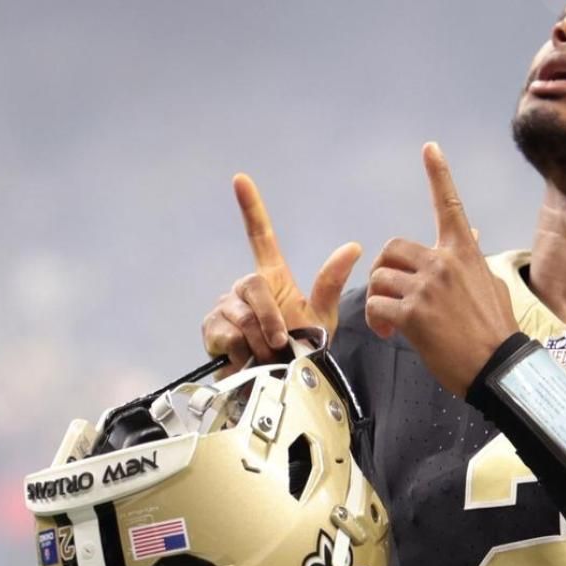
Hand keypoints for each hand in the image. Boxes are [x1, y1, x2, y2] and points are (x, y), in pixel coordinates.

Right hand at [201, 172, 362, 371]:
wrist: (281, 386)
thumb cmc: (300, 352)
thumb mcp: (320, 317)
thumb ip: (331, 282)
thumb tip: (355, 246)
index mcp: (271, 279)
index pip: (260, 236)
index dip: (251, 207)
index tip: (240, 179)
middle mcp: (245, 289)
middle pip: (253, 286)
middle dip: (270, 317)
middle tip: (280, 342)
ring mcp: (225, 308)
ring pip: (241, 314)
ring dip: (259, 339)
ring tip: (267, 354)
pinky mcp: (211, 329)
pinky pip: (226, 333)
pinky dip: (242, 350)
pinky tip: (246, 359)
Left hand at [365, 142, 518, 397]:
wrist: (498, 367)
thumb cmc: (496, 332)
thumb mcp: (491, 286)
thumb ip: (471, 260)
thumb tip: (470, 234)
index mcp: (464, 253)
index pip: (450, 205)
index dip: (439, 174)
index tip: (430, 149)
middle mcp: (443, 263)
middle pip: (391, 248)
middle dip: (384, 271)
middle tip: (389, 295)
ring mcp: (427, 287)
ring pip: (379, 278)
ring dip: (378, 300)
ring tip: (390, 322)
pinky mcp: (412, 313)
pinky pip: (377, 305)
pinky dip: (376, 320)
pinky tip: (389, 332)